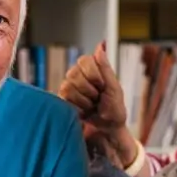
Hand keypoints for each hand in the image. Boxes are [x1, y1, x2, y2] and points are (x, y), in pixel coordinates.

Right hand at [59, 43, 136, 164]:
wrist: (108, 132)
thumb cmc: (114, 110)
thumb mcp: (114, 88)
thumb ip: (105, 67)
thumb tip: (100, 44)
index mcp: (92, 71)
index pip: (84, 60)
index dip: (94, 74)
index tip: (102, 86)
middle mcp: (77, 77)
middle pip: (74, 73)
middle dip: (90, 89)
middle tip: (97, 99)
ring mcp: (68, 89)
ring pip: (68, 86)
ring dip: (85, 100)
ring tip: (91, 107)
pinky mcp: (62, 103)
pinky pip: (64, 98)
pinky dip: (78, 107)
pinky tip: (84, 112)